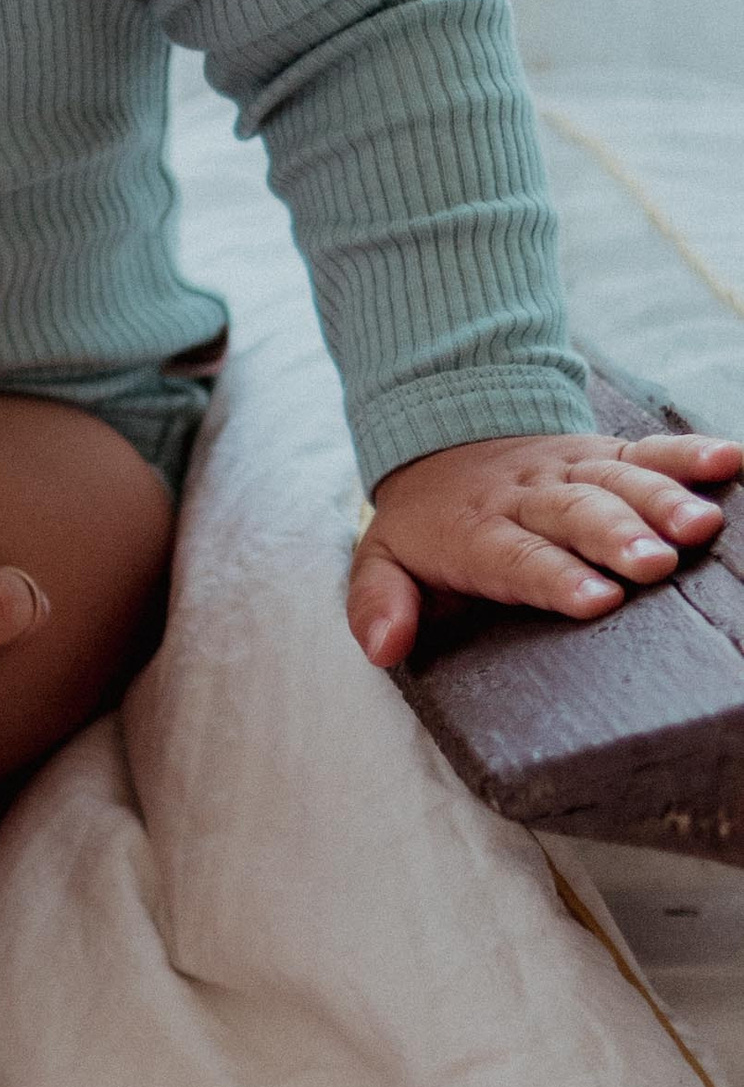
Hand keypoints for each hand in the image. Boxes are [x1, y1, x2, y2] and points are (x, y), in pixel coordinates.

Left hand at [348, 425, 742, 667]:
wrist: (442, 439)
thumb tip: (382, 647)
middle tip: (654, 562)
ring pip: (617, 480)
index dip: (554, 575)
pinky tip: (729, 459)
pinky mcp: (603, 455)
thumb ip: (377, 602)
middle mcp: (529, 496)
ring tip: (700, 525)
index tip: (595, 598)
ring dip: (660, 499)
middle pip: (575, 514)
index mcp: (476, 528)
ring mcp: (570, 470)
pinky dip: (688, 452)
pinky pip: (647, 449)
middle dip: (615, 536)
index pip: (515, 555)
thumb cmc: (427, 524)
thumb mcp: (383, 559)